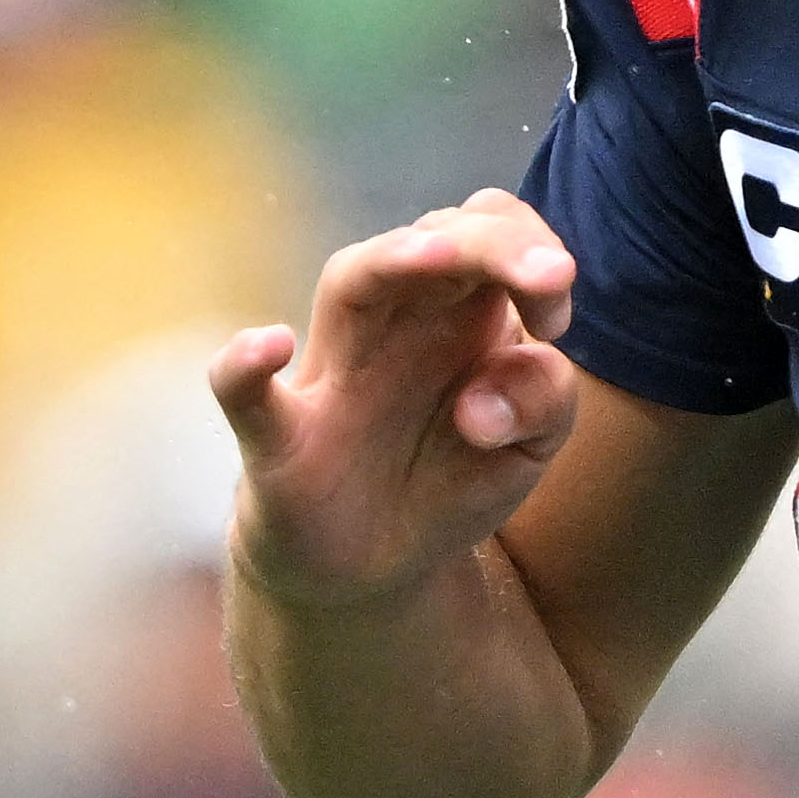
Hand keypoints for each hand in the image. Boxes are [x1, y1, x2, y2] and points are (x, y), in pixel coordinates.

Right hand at [215, 190, 585, 610]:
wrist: (369, 566)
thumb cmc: (449, 478)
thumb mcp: (527, 449)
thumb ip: (544, 404)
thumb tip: (492, 392)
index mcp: (460, 312)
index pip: (491, 231)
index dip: (531, 251)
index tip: (555, 318)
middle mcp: (396, 321)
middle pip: (433, 238)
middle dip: (492, 242)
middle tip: (550, 279)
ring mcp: (334, 372)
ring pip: (351, 282)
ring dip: (394, 260)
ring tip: (434, 253)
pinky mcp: (278, 437)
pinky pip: (243, 391)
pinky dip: (242, 365)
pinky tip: (268, 345)